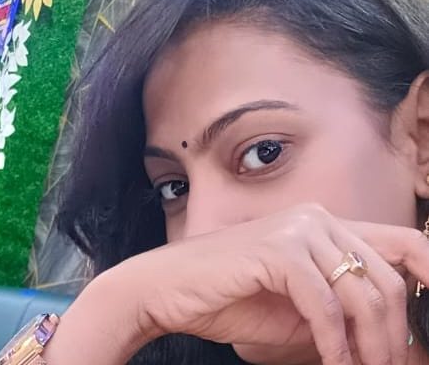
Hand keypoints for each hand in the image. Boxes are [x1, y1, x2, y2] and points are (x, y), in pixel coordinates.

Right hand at [112, 203, 428, 364]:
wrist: (168, 289)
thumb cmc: (227, 298)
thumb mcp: (297, 310)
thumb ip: (340, 315)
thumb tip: (388, 342)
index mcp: (323, 226)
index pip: (400, 242)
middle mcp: (315, 218)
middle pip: (385, 276)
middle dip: (395, 334)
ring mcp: (296, 229)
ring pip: (361, 291)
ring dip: (369, 344)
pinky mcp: (276, 249)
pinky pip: (324, 303)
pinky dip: (334, 341)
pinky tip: (333, 362)